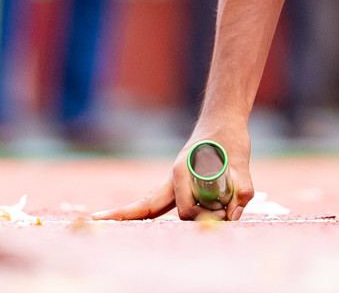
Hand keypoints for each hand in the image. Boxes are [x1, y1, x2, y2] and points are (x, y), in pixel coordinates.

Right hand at [92, 118, 252, 221]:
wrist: (223, 120)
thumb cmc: (229, 139)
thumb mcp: (241, 161)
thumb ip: (242, 188)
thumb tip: (233, 217)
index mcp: (183, 171)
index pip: (185, 207)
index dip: (191, 218)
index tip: (136, 219)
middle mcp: (174, 179)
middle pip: (149, 205)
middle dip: (124, 213)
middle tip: (95, 218)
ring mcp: (174, 183)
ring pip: (161, 207)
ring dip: (187, 216)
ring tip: (224, 211)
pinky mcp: (180, 184)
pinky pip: (170, 203)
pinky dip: (174, 212)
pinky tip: (139, 217)